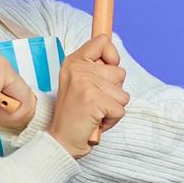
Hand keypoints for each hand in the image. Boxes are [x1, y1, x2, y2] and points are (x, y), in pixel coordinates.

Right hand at [49, 34, 129, 158]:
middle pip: (120, 72)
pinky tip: (97, 121)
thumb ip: (94, 68)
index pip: (103, 41)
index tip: (105, 73)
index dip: (112, 58)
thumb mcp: (78, 83)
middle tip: (93, 102)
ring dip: (113, 108)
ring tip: (95, 112)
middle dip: (113, 92)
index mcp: (73, 62)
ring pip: (123, 94)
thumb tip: (114, 59)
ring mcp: (85, 84)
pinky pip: (121, 110)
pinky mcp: (94, 101)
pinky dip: (112, 120)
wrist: (60, 141)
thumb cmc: (73, 115)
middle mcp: (78, 69)